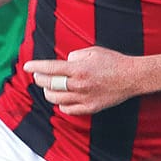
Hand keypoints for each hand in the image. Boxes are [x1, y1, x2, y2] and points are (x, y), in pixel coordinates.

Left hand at [23, 46, 137, 117]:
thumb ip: (74, 56)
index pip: (50, 68)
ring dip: (48, 92)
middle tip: (38, 76)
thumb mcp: (93, 51)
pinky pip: (68, 109)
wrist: (133, 77)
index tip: (27, 66)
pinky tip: (62, 99)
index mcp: (79, 69)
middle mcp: (79, 84)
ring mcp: (84, 98)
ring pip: (56, 99)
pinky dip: (61, 104)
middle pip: (50, 84)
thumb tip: (64, 63)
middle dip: (40, 79)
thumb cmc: (113, 61)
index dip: (36, 67)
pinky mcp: (91, 108)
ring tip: (49, 87)